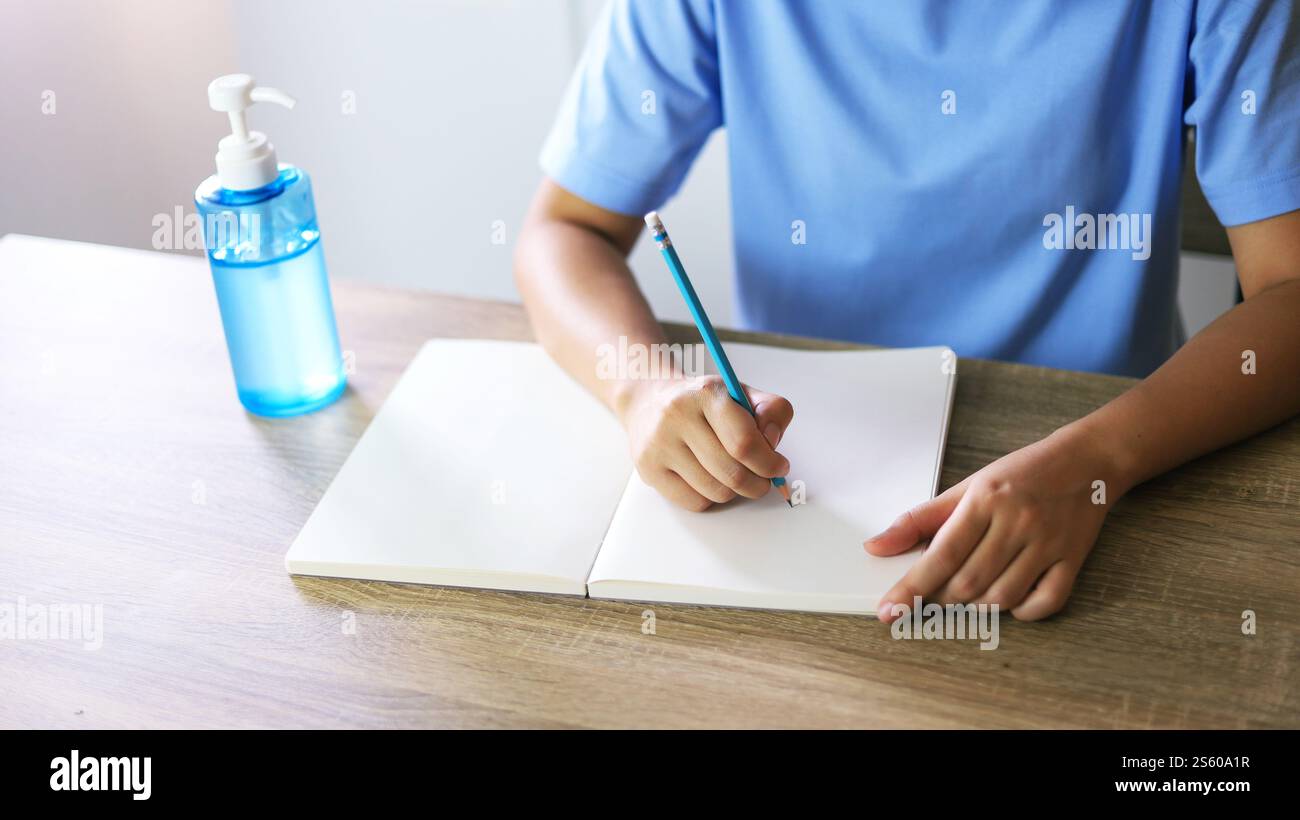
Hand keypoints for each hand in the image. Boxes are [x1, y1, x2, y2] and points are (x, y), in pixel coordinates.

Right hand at [617, 375, 792, 510]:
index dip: (769, 463)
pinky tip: (710, 479)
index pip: (744, 443)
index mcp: (706, 393)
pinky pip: (694, 502)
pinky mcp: (648, 468)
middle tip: (764, 480)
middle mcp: (677, 416)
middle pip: (733, 473)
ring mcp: (659, 444)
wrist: (648, 401)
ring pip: (716, 492)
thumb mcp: (739, 393)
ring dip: (735, 491)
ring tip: (735, 475)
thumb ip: (771, 410)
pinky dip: (711, 497)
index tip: (779, 466)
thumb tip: (772, 442)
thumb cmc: (701, 402)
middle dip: (758, 483)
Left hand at [866, 424, 1127, 620]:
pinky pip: (1046, 602)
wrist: (1087, 460)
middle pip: (969, 582)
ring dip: (978, 607)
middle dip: (942, 599)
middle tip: (932, 597)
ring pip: (1003, 597)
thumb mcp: (966, 487)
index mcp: (986, 500)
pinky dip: (1022, 612)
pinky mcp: (1073, 559)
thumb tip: (875, 547)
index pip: (941, 554)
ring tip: (968, 595)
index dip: (911, 587)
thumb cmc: (1020, 474)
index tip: (888, 610)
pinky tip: (1009, 601)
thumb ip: (919, 520)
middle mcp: (1017, 521)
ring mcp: (1048, 543)